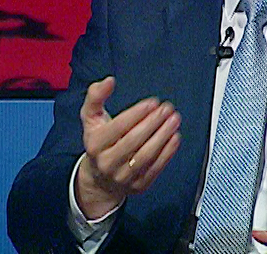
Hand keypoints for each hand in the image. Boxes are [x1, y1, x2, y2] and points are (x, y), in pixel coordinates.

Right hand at [75, 76, 180, 218]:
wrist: (99, 179)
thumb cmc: (99, 141)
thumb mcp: (91, 118)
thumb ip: (96, 97)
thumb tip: (109, 81)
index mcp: (95, 144)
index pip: (118, 127)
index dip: (137, 113)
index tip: (153, 102)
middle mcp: (107, 162)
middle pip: (134, 141)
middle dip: (153, 122)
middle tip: (167, 108)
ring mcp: (123, 177)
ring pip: (146, 155)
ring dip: (163, 136)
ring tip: (174, 119)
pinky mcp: (138, 186)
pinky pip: (155, 168)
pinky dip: (168, 152)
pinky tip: (175, 137)